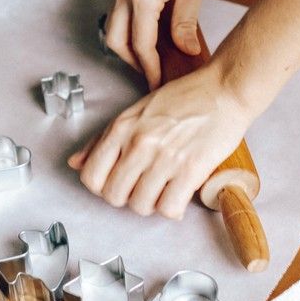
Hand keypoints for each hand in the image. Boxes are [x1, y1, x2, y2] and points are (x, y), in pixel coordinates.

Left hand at [68, 64, 252, 219]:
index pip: (91, 177)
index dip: (102, 186)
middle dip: (126, 197)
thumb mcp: (134, 112)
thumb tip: (75, 163)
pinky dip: (172, 210)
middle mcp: (139, 143)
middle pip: (114, 196)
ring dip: (151, 204)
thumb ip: (103, 140)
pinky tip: (178, 195)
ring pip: (140, 206)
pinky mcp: (191, 170)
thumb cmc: (183, 99)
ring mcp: (164, 158)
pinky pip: (169, 208)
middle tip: (143, 187)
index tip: (118, 182)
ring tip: (162, 190)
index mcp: (121, 128)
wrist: (225, 90)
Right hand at [106, 0, 221, 88]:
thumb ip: (186, 23)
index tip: (161, 82)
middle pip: (116, 41)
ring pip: (115, 26)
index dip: (151, 68)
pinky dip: (132, 28)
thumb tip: (186, 51)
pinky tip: (154, 32)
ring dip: (130, 45)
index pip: (141, 45)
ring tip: (155, 56)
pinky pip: (122, 11)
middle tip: (154, 74)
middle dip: (133, 62)